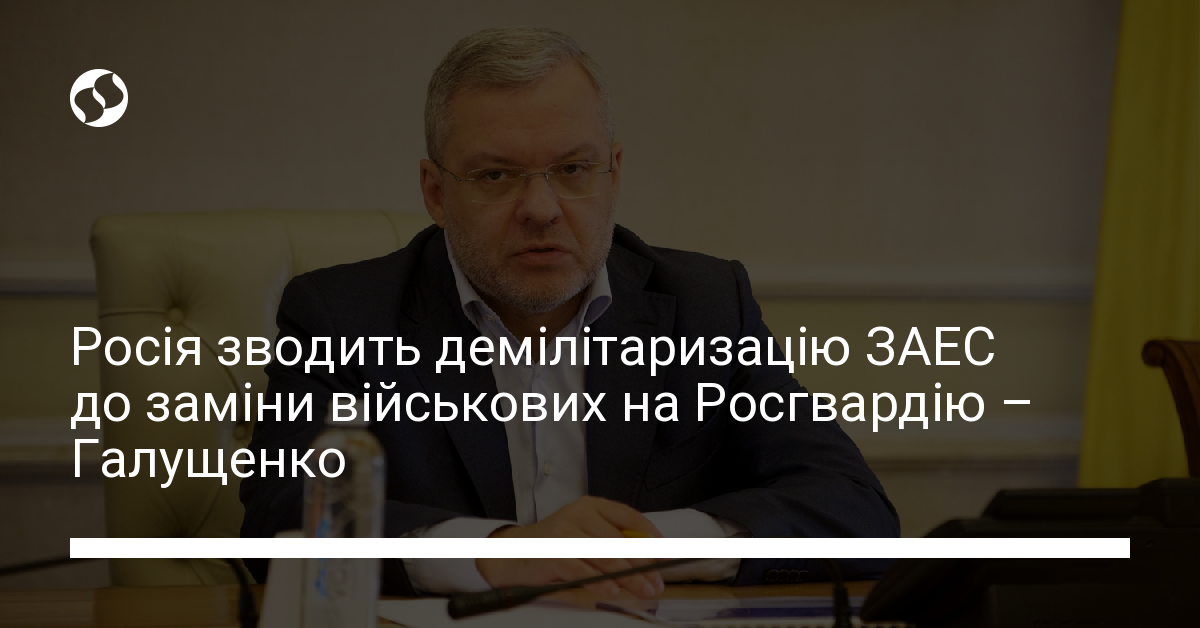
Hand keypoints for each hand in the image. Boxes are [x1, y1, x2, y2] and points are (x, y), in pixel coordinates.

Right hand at [476, 496, 665, 599]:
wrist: (511, 554)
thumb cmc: (553, 546)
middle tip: (657, 582)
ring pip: (605, 555)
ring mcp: (565, 531)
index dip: (651, 536)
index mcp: (591, 506)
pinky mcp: (553, 551)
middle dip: (644, 565)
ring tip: (643, 590)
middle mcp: (579, 513)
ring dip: (629, 576)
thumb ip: (610, 542)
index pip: (629, 517)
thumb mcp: (583, 535)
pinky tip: (613, 589)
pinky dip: (599, 581)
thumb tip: (647, 561)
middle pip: (621, 540)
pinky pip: (582, 568)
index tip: (666, 554)